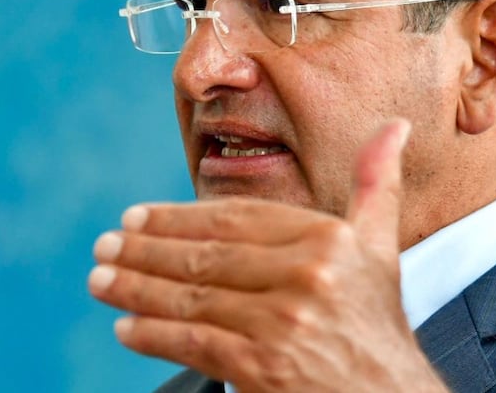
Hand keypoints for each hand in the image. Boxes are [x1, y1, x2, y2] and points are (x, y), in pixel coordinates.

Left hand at [87, 118, 447, 391]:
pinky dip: (152, 335)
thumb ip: (377, 186)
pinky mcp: (261, 369)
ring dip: (136, 288)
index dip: (179, 215)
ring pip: (191, 297)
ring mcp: (281, 324)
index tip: (136, 215)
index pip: (237, 219)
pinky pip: (193, 343)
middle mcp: (306, 276)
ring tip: (100, 279)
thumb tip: (395, 125)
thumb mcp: (382, 250)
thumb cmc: (379, 326)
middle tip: (104, 244)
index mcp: (328, 240)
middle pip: (206, 256)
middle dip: (145, 250)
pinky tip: (125, 327)